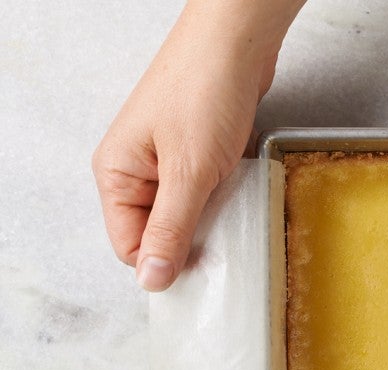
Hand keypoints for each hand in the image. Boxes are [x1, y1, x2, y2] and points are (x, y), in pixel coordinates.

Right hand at [92, 0, 301, 290]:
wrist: (237, 42)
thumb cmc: (204, 93)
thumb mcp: (188, 173)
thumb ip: (170, 228)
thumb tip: (151, 278)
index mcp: (116, 174)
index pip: (129, 245)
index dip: (162, 262)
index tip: (199, 271)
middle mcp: (136, 169)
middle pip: (158, 232)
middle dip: (189, 241)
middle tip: (222, 242)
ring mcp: (167, 160)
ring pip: (186, 213)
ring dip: (210, 219)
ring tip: (231, 209)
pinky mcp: (197, 152)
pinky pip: (206, 192)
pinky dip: (223, 197)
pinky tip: (239, 192)